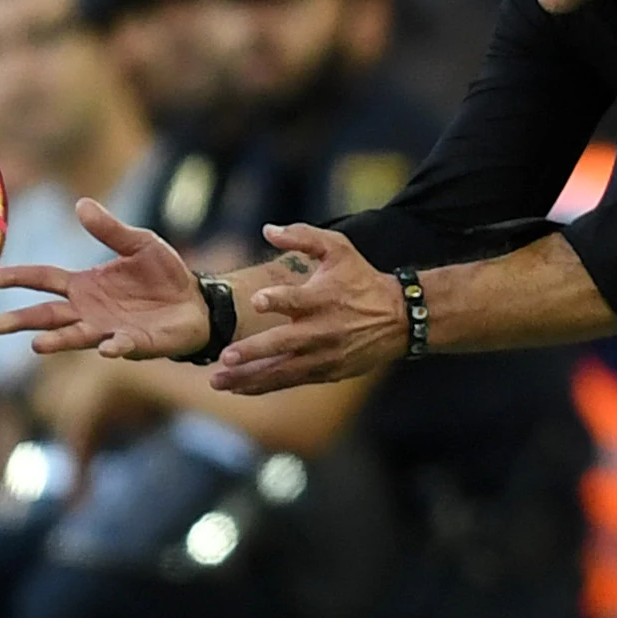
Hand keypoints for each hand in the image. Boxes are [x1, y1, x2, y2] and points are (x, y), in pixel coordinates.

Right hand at [0, 200, 211, 359]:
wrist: (196, 301)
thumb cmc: (164, 274)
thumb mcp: (139, 242)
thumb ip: (110, 229)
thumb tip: (81, 204)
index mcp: (85, 284)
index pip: (43, 279)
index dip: (16, 278)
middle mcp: (89, 310)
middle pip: (48, 315)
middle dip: (22, 320)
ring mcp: (108, 329)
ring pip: (76, 336)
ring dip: (58, 341)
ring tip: (37, 345)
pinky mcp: (134, 343)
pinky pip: (120, 345)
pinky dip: (112, 346)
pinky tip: (105, 348)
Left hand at [213, 223, 401, 394]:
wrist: (398, 319)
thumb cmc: (361, 279)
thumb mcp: (338, 249)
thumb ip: (302, 236)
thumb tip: (267, 229)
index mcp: (323, 298)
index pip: (298, 299)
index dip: (278, 299)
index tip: (258, 300)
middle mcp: (322, 330)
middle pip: (284, 343)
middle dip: (253, 351)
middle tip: (225, 356)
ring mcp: (323, 355)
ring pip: (282, 370)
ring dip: (248, 377)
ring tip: (218, 381)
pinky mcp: (325, 372)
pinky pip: (290, 382)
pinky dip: (264, 386)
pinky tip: (239, 388)